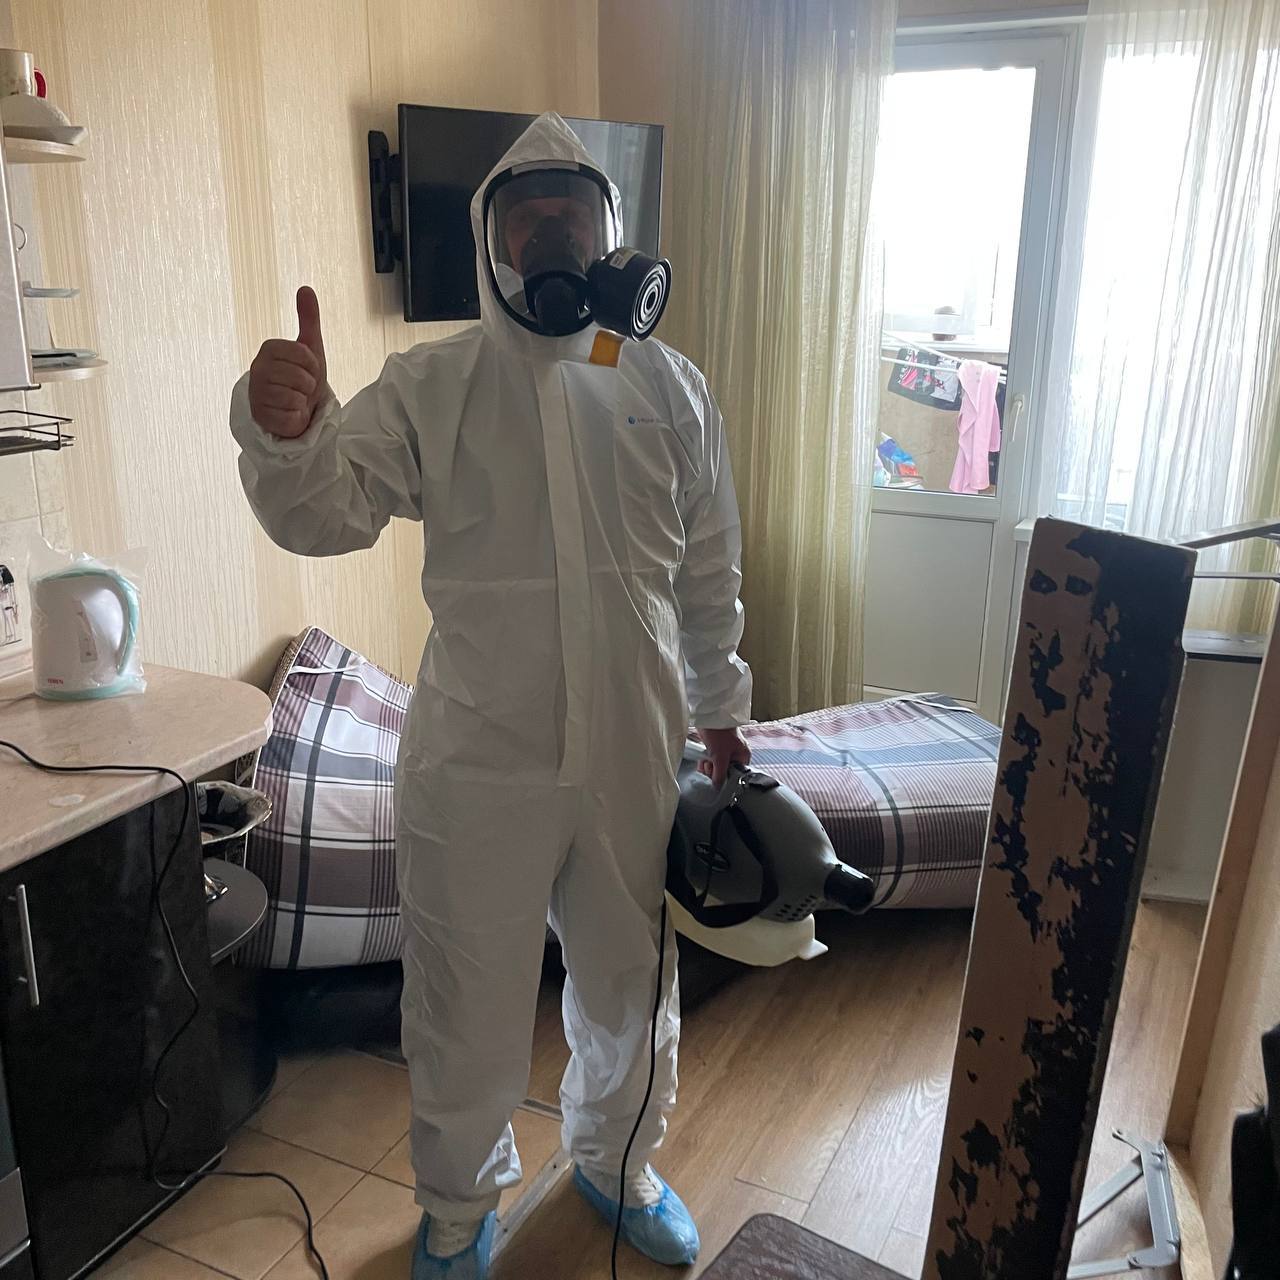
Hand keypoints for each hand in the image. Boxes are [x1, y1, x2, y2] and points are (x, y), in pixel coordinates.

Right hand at [248, 286, 329, 437]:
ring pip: (295, 397)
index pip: (303, 353)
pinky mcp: (261, 417)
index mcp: (268, 349)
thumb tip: (306, 288)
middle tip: (302, 387)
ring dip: (302, 402)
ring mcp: (257, 394)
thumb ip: (308, 319)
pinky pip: (291, 417)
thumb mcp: (310, 348)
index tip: (307, 369)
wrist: (296, 410)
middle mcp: (257, 370)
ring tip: (295, 400)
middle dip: (309, 385)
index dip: (312, 364)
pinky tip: (289, 414)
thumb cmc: (301, 378)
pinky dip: (296, 418)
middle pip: (300, 377)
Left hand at [697, 727, 750, 786]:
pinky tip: (701, 760)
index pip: (736, 774)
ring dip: (708, 766)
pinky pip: (710, 760)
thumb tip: (718, 787)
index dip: (725, 777)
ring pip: (716, 766)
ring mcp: (724, 750)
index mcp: (743, 755)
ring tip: (705, 761)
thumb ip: (719, 774)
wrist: (709, 716)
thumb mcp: (720, 757)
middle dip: (714, 770)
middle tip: (710, 765)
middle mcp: (735, 754)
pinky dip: (704, 761)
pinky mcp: (714, 747)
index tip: (717, 778)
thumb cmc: (719, 733)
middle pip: (724, 771)